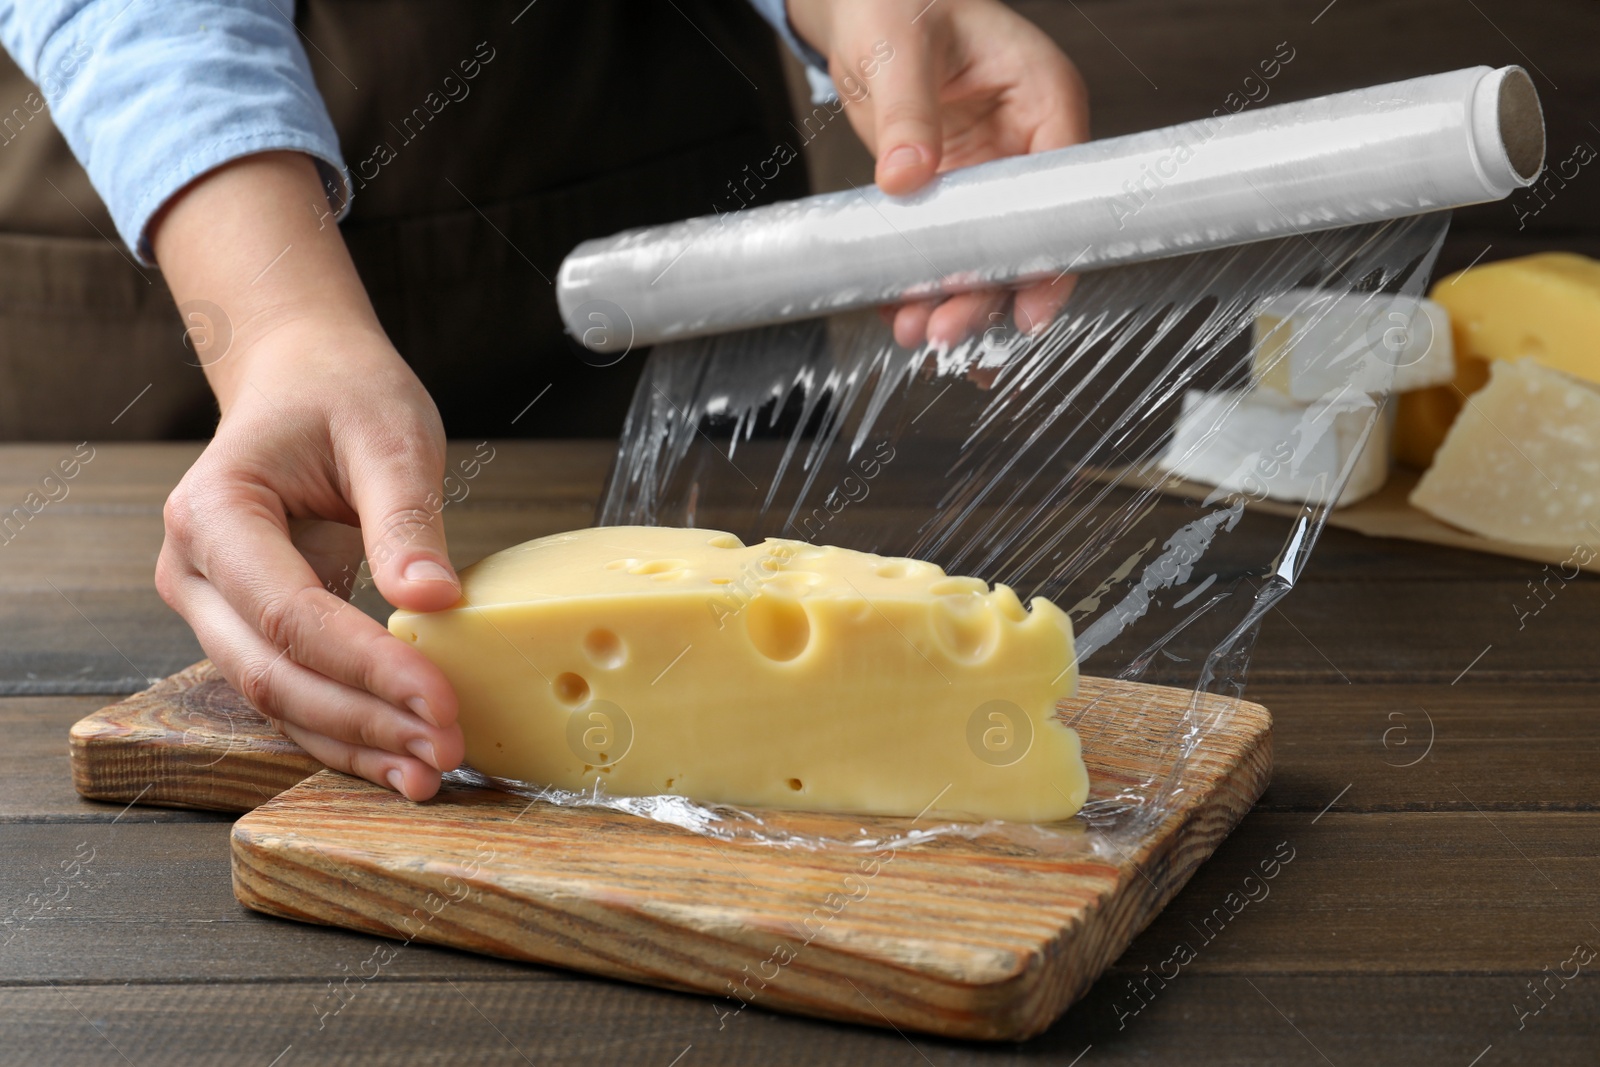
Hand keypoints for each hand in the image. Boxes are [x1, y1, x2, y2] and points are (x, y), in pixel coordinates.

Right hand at [152, 153, 464, 799]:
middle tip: (447, 748)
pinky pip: (294, 693)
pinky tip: (402, 756)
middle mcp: (193, 572)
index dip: (366, 666)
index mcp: (214, 514)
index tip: (441, 699)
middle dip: (364, 720)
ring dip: (356, 743)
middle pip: (274, 673)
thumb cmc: (342, 394)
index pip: (289, 614)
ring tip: (431, 771)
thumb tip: (432, 600)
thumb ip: (407, 519)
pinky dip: (347, 731)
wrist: (302, 378)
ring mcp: (212, 609)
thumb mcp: (389, 436)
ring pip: (278, 700)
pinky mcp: (247, 631)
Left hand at [787, 0, 1088, 347]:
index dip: (1049, 251)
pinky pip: (944, 246)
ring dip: (954, 298)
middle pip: (1022, 235)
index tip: (1029, 304)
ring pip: (984, 252)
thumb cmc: (897, 0)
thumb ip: (907, 112)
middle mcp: (1021, 142)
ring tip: (916, 332)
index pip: (1062, 186)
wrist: (862, 6)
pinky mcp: (947, 190)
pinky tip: (898, 311)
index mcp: (1040, 96)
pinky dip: (921, 280)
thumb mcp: (899, 48)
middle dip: (989, 290)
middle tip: (948, 331)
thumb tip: (906, 177)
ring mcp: (985, 171)